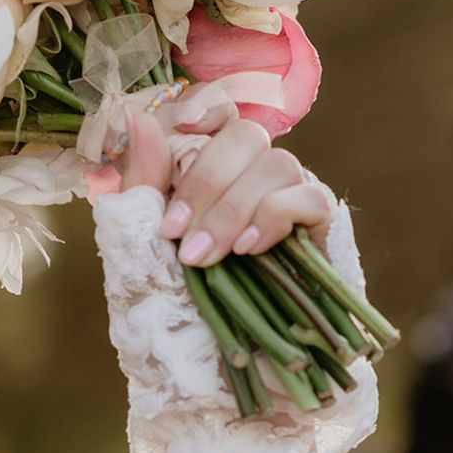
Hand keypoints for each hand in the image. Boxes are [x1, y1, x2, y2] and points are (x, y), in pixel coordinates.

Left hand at [113, 96, 333, 266]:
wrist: (209, 347)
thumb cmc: (172, 282)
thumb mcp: (145, 228)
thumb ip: (144, 174)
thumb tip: (135, 116)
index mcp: (212, 160)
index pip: (223, 110)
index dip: (211, 105)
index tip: (186, 125)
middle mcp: (253, 169)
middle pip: (247, 134)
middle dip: (207, 182)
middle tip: (176, 232)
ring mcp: (289, 194)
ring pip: (278, 164)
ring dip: (234, 209)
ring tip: (204, 255)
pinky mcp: (317, 226)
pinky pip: (310, 199)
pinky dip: (274, 219)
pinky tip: (247, 250)